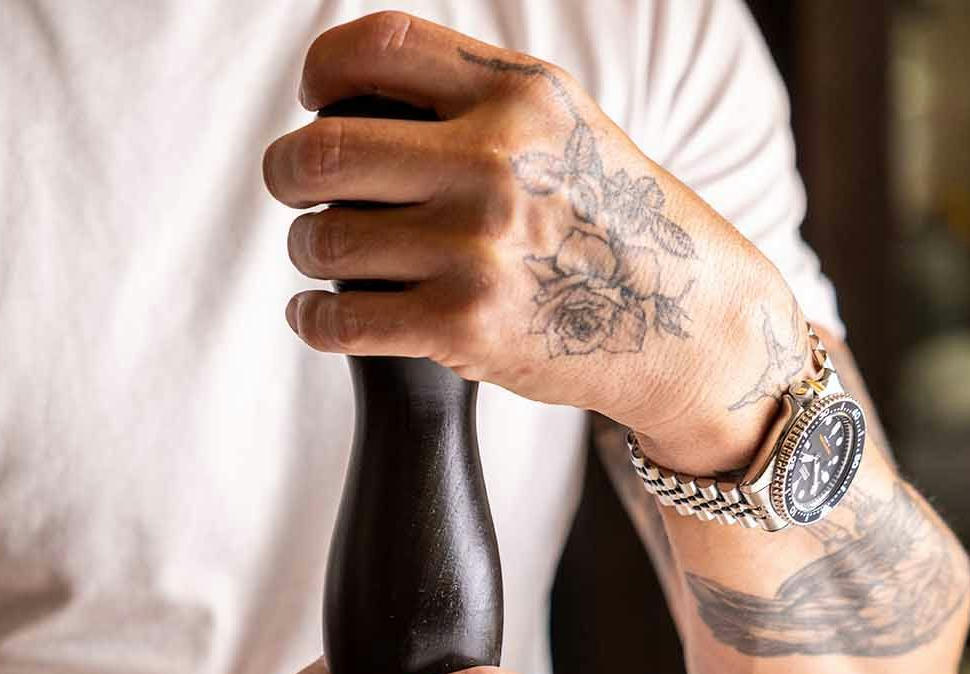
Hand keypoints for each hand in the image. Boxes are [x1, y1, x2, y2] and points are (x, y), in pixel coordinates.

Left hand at [263, 10, 806, 475]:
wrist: (682, 322)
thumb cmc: (611, 222)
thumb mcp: (563, 125)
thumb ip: (476, 94)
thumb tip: (362, 83)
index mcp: (515, 95)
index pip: (376, 50)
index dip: (322, 75)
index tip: (316, 104)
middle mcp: (493, 162)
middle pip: (327, 150)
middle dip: (287, 171)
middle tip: (292, 188)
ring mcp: (476, 248)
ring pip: (326, 240)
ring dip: (306, 251)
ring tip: (319, 258)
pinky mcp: (463, 328)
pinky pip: (341, 320)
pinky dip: (313, 319)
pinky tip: (317, 315)